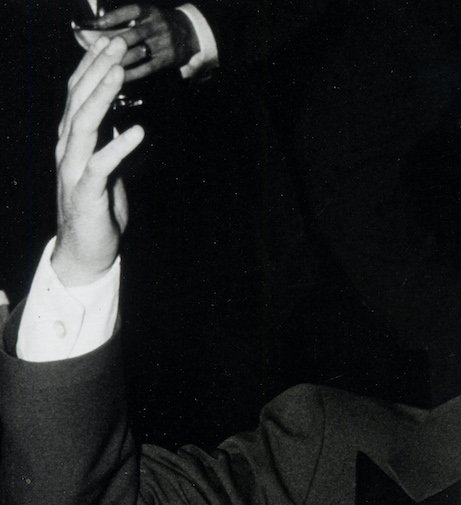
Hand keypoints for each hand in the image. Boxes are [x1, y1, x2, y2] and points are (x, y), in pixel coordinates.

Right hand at [52, 39, 145, 285]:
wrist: (85, 250)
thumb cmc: (98, 208)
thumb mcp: (107, 169)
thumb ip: (109, 144)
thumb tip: (122, 121)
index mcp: (72, 141)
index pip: (78, 95)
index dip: (92, 67)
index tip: (109, 43)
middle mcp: (67, 150)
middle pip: (78, 101)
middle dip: (97, 70)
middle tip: (116, 45)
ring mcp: (73, 170)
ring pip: (84, 126)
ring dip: (101, 97)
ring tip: (120, 73)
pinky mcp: (87, 192)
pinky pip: (102, 165)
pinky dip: (119, 147)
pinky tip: (138, 131)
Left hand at [77, 4, 199, 81]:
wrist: (190, 33)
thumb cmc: (159, 24)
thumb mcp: (146, 15)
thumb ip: (125, 22)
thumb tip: (96, 30)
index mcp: (149, 12)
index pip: (126, 13)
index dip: (109, 19)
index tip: (92, 24)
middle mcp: (157, 26)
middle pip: (132, 35)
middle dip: (112, 43)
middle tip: (94, 49)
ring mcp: (163, 44)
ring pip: (137, 53)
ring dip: (119, 59)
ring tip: (102, 65)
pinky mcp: (167, 60)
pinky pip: (147, 68)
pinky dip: (132, 73)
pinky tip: (118, 77)